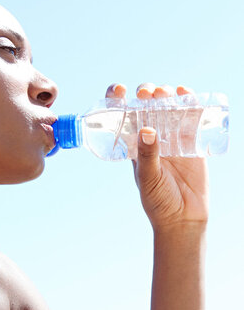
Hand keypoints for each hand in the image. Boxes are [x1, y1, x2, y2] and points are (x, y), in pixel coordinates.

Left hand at [106, 83, 208, 230]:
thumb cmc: (158, 202)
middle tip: (146, 94)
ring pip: (168, 107)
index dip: (118, 100)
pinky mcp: (192, 141)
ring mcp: (172, 137)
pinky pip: (191, 116)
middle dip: (146, 93)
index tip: (119, 91)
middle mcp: (151, 137)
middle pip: (146, 106)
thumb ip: (147, 157)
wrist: (183, 218)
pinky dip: (190, 101)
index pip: (122, 117)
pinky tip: (187, 93)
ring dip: (166, 94)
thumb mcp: (148, 179)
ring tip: (166, 93)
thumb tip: (146, 130)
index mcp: (133, 145)